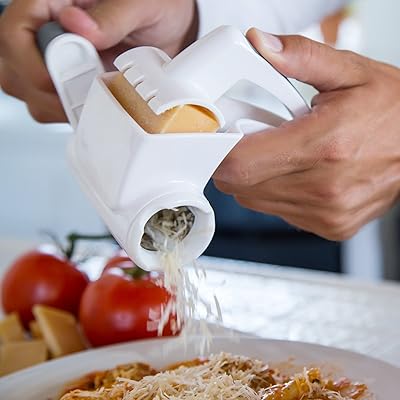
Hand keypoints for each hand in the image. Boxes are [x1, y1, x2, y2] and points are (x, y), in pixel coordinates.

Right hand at [0, 0, 196, 121]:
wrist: (171, 31)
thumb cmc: (156, 7)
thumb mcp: (142, 4)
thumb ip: (113, 15)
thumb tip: (78, 26)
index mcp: (54, 3)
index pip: (15, 30)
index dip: (31, 61)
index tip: (63, 78)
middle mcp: (48, 32)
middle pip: (14, 69)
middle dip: (46, 91)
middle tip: (84, 94)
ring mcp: (56, 62)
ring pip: (29, 93)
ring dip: (60, 107)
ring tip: (94, 100)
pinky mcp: (69, 84)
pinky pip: (54, 108)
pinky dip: (73, 115)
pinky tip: (95, 107)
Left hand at [214, 28, 399, 240]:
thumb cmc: (393, 110)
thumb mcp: (350, 72)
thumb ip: (301, 57)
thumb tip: (260, 45)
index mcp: (324, 145)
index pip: (241, 164)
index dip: (220, 152)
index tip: (220, 137)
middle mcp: (325, 187)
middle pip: (241, 186)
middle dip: (236, 162)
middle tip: (255, 139)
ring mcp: (328, 212)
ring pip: (256, 201)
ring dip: (256, 178)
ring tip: (282, 153)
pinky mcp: (331, 225)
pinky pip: (279, 212)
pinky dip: (276, 193)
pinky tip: (297, 173)